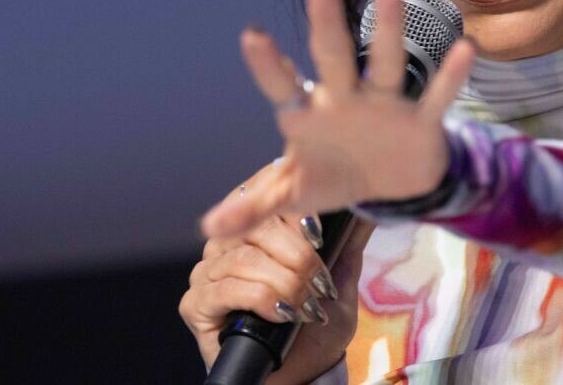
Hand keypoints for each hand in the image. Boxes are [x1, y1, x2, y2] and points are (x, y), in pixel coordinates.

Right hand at [179, 187, 376, 382]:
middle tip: (321, 285)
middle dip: (298, 256)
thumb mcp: (338, 279)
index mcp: (251, 229)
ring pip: (245, 258)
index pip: (260, 194)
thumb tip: (366, 208)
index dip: (289, 209)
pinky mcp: (195, 305)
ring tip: (308, 306)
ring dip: (286, 283)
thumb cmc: (313, 328)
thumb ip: (348, 241)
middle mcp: (222, 245)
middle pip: (255, 227)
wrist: (301, 375)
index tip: (318, 232)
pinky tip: (283, 314)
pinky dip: (263, 299)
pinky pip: (228, 288)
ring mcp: (205, 274)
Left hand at [201, 0, 475, 239]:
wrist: (392, 186)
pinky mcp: (420, 122)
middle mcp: (345, 98)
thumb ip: (255, 206)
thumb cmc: (333, 174)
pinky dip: (451, 78)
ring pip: (386, 61)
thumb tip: (207, 227)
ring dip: (389, 25)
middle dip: (326, 20)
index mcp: (309, 114)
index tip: (252, 36)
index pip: (283, 86)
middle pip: (333, 55)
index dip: (268, 66)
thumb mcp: (295, 194)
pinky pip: (437, 97)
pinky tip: (465, 48)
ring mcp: (385, 104)